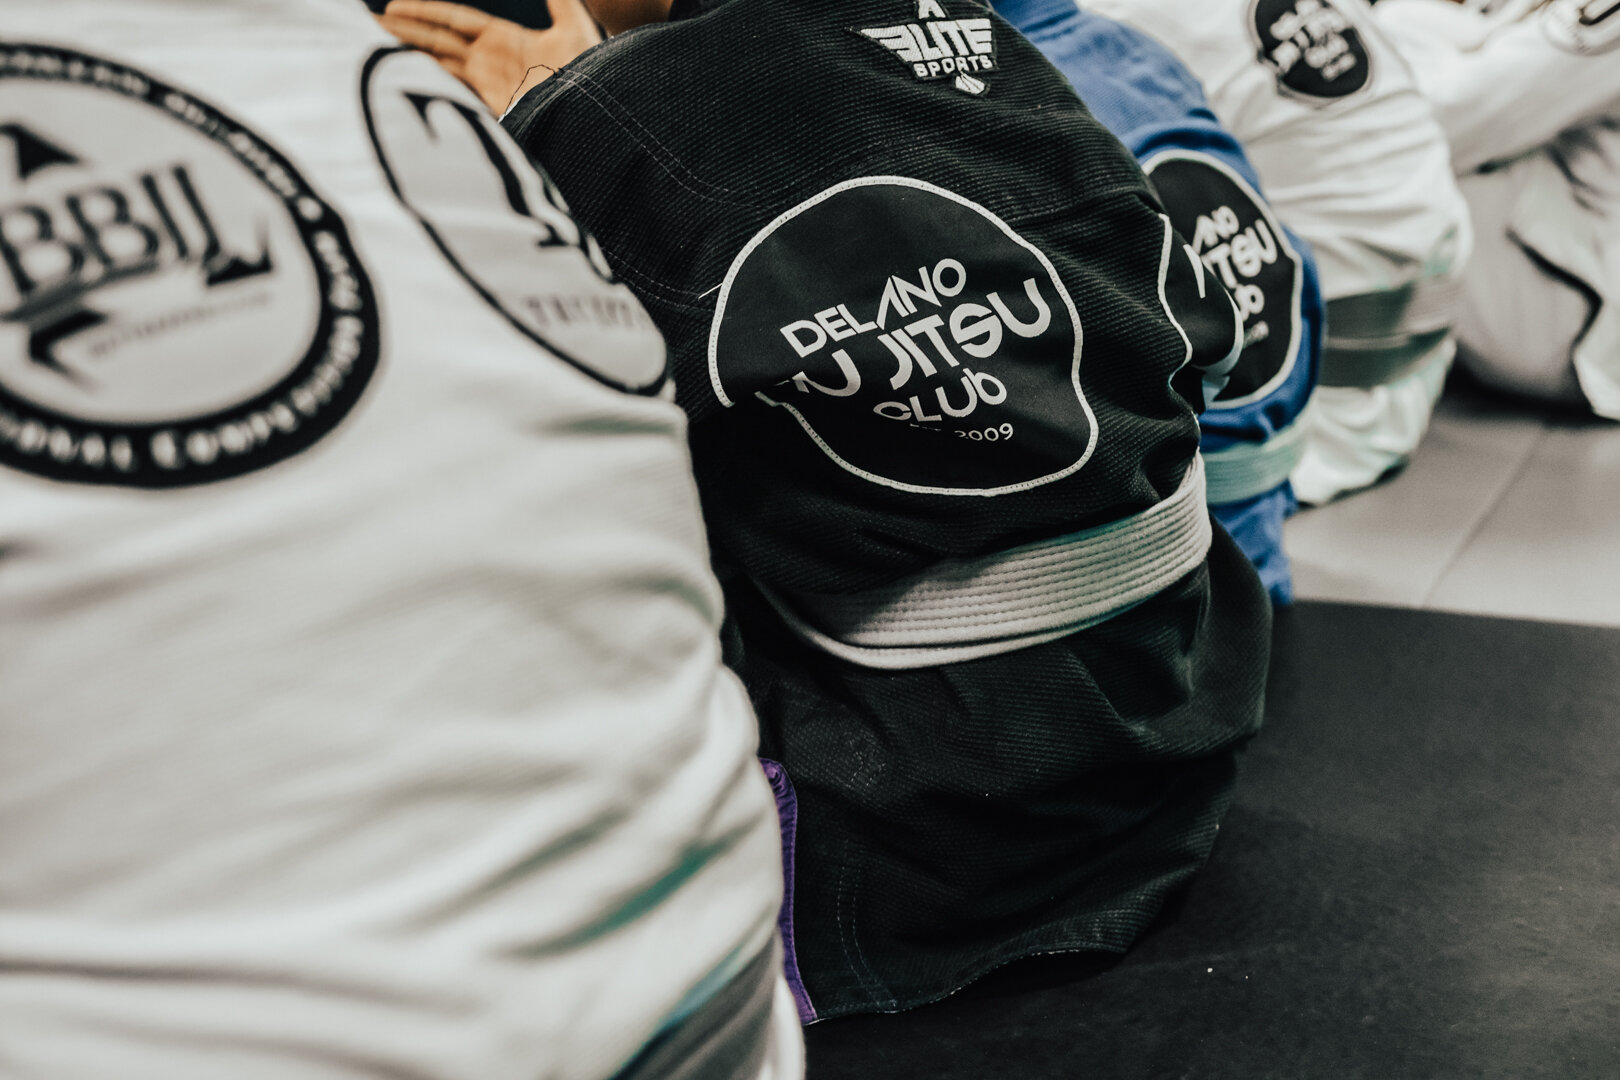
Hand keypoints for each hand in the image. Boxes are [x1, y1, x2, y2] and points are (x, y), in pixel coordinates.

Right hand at [379, 0, 601, 114]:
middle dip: (403, 33)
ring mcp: (487, 87)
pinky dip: (427, 84)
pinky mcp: (491, 109)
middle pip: (436, 42)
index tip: (395, 7)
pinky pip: (452, 93)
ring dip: (406, 57)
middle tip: (368, 26)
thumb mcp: (575, 24)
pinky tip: (400, 79)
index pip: (454, 20)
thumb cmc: (592, 70)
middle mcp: (489, 62)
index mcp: (503, 39)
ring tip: (372, 49)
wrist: (599, 110)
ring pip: (437, 66)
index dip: (426, 12)